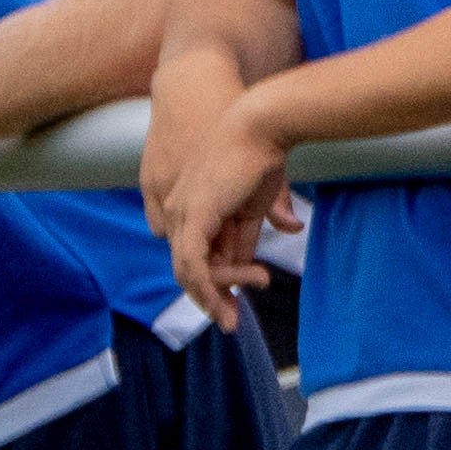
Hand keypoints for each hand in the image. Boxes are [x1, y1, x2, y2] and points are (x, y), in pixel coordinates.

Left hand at [157, 89, 301, 328]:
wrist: (261, 126)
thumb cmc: (263, 155)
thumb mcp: (256, 203)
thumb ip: (253, 231)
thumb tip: (270, 249)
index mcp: (193, 205)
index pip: (199, 254)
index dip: (217, 282)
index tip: (238, 302)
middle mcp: (180, 210)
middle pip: (189, 267)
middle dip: (210, 298)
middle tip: (231, 323)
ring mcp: (182, 213)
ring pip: (190, 271)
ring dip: (214, 298)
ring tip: (235, 316)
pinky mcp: (193, 217)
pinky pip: (194, 264)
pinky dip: (208, 288)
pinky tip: (225, 303)